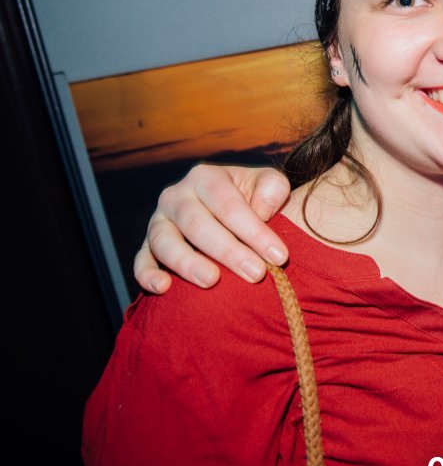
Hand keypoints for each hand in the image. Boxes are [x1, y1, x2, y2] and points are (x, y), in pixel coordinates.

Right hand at [134, 165, 291, 293]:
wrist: (232, 211)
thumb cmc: (255, 198)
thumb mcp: (269, 184)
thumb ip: (272, 189)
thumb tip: (261, 212)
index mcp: (206, 177)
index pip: (229, 205)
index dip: (254, 231)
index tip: (279, 256)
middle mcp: (176, 196)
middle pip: (197, 224)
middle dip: (228, 251)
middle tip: (256, 274)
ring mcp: (158, 222)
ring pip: (164, 242)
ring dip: (187, 263)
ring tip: (212, 281)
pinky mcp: (147, 247)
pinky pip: (141, 261)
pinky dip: (147, 274)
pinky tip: (164, 288)